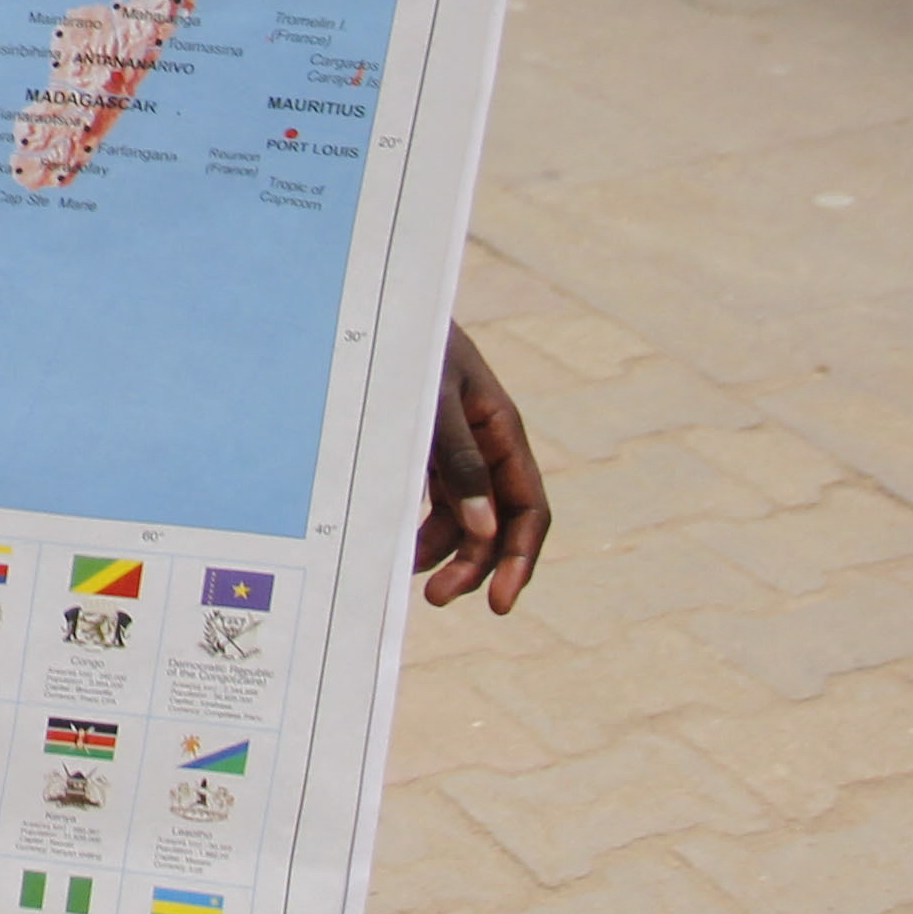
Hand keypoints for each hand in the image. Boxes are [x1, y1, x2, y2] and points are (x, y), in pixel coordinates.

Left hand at [415, 321, 550, 611]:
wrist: (383, 311)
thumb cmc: (414, 347)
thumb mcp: (436, 399)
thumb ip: (459, 460)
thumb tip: (485, 529)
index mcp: (504, 434)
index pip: (529, 511)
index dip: (519, 559)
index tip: (500, 602)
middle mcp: (489, 450)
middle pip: (497, 526)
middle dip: (475, 567)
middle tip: (437, 599)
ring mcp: (460, 454)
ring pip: (466, 521)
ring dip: (446, 555)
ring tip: (415, 581)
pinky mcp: (430, 454)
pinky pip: (437, 504)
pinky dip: (424, 530)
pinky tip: (403, 550)